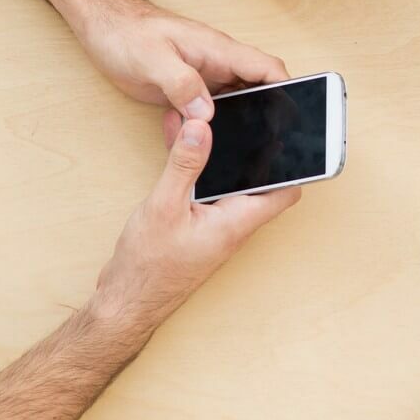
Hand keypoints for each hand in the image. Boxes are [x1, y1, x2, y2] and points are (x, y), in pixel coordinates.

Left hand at [74, 0, 288, 121]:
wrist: (102, 25)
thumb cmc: (126, 33)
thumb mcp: (151, 58)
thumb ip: (181, 83)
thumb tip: (205, 113)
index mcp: (218, 50)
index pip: (267, 68)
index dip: (286, 90)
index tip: (293, 115)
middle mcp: (218, 63)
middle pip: (260, 88)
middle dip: (270, 112)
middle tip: (269, 142)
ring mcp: (206, 76)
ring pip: (239, 101)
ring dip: (244, 121)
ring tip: (243, 148)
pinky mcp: (191, 89)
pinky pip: (215, 108)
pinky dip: (218, 125)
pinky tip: (210, 142)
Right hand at [92, 119, 300, 322]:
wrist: (126, 301)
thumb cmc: (149, 266)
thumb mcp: (165, 206)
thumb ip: (185, 166)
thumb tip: (201, 128)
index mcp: (237, 221)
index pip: (285, 192)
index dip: (293, 165)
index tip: (286, 135)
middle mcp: (233, 224)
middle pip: (257, 181)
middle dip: (251, 149)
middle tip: (246, 118)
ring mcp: (215, 226)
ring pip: (226, 182)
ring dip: (218, 156)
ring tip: (205, 122)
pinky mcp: (196, 226)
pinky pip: (204, 190)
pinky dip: (196, 168)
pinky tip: (179, 143)